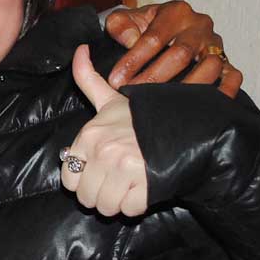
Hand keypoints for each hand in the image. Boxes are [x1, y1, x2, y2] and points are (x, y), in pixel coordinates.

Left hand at [61, 45, 147, 216]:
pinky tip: (146, 187)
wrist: (191, 128)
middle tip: (119, 182)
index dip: (84, 181)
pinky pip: (130, 210)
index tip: (101, 173)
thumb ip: (89, 80)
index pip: (69, 179)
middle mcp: (103, 151)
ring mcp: (123, 168)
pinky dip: (138, 205)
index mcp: (89, 135)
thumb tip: (78, 50)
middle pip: (86, 198)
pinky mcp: (145, 185)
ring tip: (132, 184)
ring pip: (106, 207)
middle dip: (101, 195)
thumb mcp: (113, 99)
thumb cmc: (146, 117)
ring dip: (119, 202)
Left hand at [105, 0, 242, 97]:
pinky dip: (223, 90)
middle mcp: (199, 25)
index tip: (117, 80)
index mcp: (175, 11)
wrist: (160, 30)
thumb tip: (130, 39)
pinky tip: (204, 105)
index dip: (134, 60)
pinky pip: (232, 76)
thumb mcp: (124, 20)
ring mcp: (215, 44)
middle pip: (181, 54)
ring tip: (163, 104)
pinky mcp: (226, 61)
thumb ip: (120, 26)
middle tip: (134, 94)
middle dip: (155, 77)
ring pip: (208, 66)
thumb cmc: (141, 27)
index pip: (154, 38)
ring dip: (186, 87)